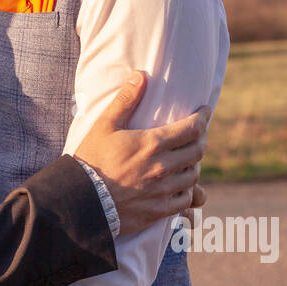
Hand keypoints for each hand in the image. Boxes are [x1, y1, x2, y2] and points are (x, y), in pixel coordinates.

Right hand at [76, 71, 209, 235]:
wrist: (81, 200)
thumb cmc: (91, 160)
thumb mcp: (104, 125)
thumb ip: (125, 100)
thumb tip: (140, 75)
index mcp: (152, 144)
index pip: (192, 128)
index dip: (203, 118)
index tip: (205, 112)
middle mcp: (163, 167)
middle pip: (198, 151)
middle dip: (201, 139)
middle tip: (197, 134)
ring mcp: (163, 190)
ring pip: (193, 176)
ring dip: (193, 165)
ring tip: (187, 159)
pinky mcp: (158, 210)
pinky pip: (185, 200)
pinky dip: (188, 192)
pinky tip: (181, 187)